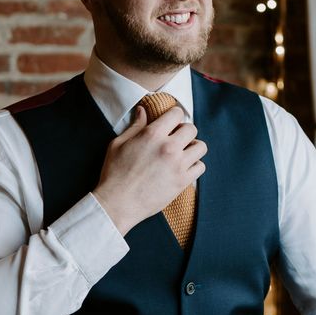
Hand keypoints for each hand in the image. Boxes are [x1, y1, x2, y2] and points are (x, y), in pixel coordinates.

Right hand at [93, 105, 206, 234]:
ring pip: (201, 147)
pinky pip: (201, 167)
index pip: (176, 114)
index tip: (171, 122)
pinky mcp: (182, 181)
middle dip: (184, 131)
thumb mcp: (118, 144)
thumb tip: (143, 110)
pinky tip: (184, 168)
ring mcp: (178, 165)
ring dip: (193, 148)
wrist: (117, 204)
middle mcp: (168, 147)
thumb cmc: (114, 173)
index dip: (174, 116)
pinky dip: (195, 166)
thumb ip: (135, 126)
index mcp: (152, 135)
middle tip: (176, 139)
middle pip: (191, 129)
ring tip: (183, 153)